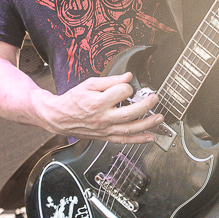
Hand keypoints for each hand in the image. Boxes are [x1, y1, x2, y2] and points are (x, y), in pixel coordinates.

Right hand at [33, 72, 162, 142]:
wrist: (58, 117)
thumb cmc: (73, 100)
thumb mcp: (89, 84)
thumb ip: (110, 80)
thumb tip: (128, 77)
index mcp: (98, 102)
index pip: (122, 93)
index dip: (128, 87)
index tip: (127, 86)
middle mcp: (103, 118)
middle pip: (130, 113)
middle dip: (146, 105)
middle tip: (155, 98)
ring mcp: (105, 129)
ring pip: (130, 129)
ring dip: (148, 124)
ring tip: (159, 118)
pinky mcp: (105, 137)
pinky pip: (124, 140)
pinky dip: (138, 140)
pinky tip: (150, 137)